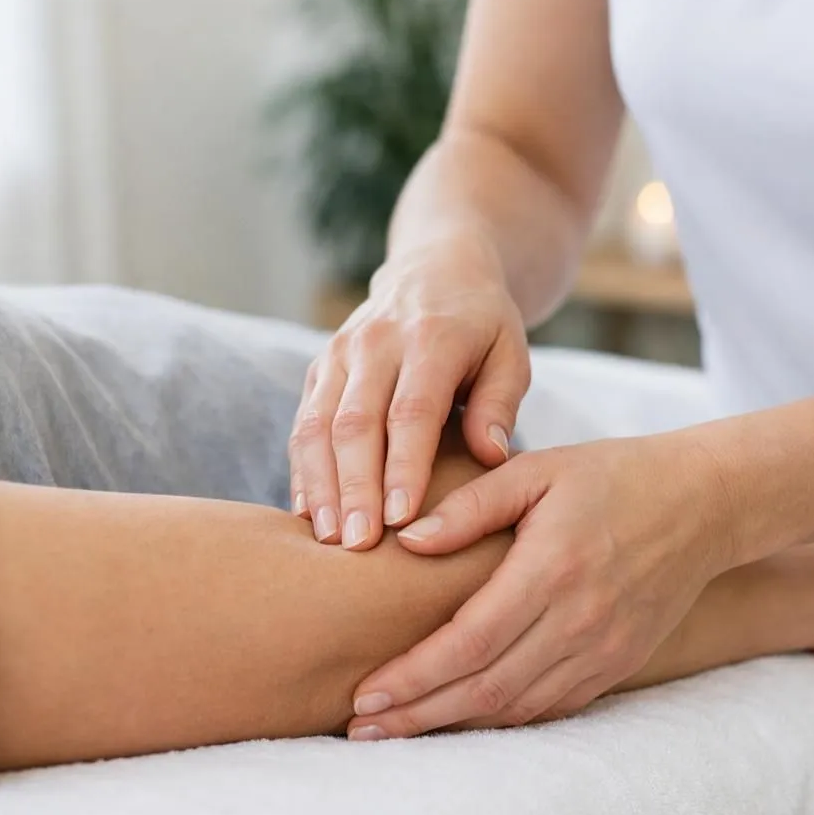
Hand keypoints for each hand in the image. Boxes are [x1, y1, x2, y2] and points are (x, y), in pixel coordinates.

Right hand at [289, 239, 530, 549]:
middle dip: (355, 488)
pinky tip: (307, 516)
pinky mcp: (319, 369)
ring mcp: (340, 355)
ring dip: (321, 486)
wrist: (434, 269)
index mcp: (431, 339)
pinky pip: (303, 423)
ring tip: (329, 540)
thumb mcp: (511, 353)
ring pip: (318, 425)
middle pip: (356, 424)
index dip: (403, 467)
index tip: (401, 519)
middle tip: (359, 546)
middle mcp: (377, 344)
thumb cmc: (484, 326)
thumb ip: (501, 403)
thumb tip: (491, 456)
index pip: (412, 412)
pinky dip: (303, 471)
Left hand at [344, 433, 734, 737]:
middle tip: (361, 729)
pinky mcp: (620, 664)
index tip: (365, 694)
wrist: (703, 503)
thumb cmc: (611, 475)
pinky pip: (552, 707)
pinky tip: (461, 719)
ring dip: (454, 726)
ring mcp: (604, 649)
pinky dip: (503, 720)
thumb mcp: (539, 470)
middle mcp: (580, 620)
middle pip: (486, 689)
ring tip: (397, 732)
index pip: (469, 642)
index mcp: (552, 568)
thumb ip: (471, 505)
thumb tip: (406, 538)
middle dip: (418, 715)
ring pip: (517, 708)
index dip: (414, 676)